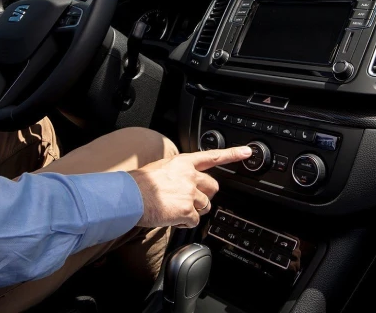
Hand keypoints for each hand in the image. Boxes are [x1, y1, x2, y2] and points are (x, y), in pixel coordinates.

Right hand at [128, 146, 252, 227]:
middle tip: (189, 200)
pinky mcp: (186, 210)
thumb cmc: (138, 184)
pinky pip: (193, 221)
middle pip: (212, 187)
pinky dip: (183, 223)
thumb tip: (181, 181)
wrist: (128, 196)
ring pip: (204, 206)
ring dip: (192, 211)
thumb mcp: (160, 168)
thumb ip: (177, 172)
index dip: (233, 154)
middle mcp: (190, 176)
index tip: (247, 152)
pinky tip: (171, 218)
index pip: (212, 156)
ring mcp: (190, 193)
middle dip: (205, 195)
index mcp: (183, 163)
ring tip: (173, 209)